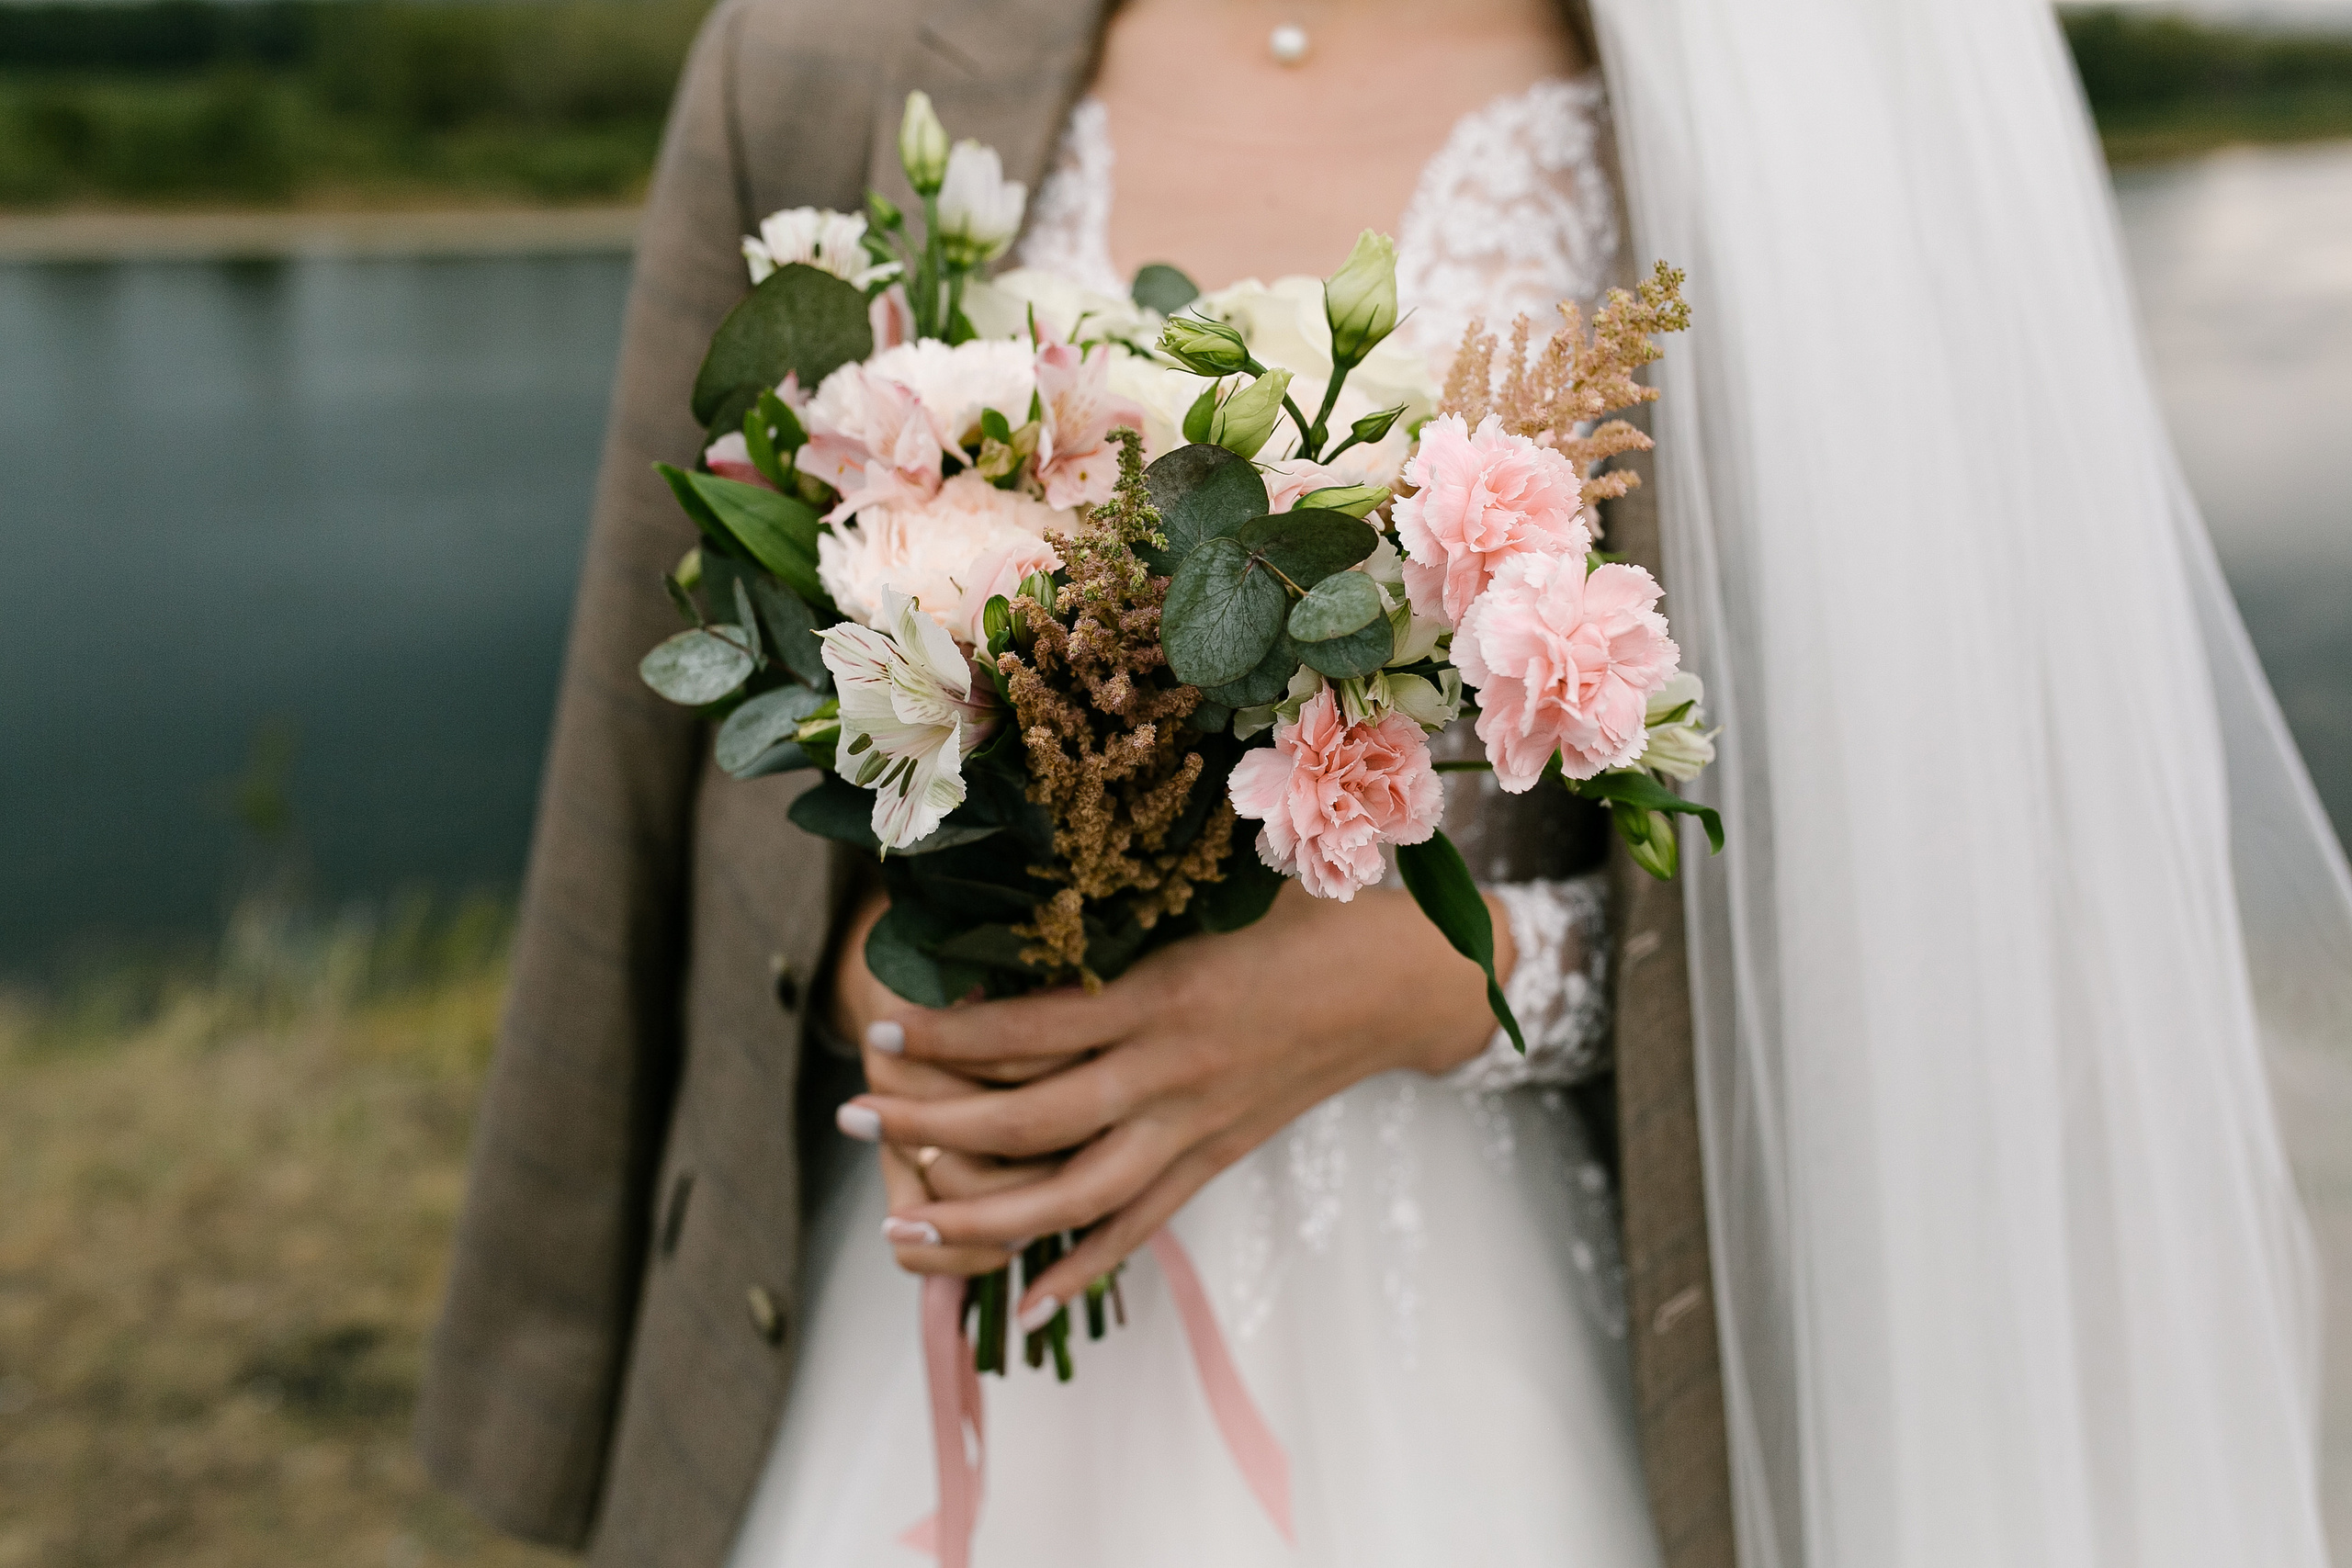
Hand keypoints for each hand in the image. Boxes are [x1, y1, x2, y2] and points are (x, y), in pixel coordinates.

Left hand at [836, 881, 1512, 1325]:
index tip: (881, 1033)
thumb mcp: (1218, 887)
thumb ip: (1126, 902)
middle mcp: (1174, 1073)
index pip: (1031, 1031)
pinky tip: (1026, 1299)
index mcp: (1166, 995)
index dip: (949, 1040)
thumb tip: (1025, 888)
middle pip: (1031, 1123)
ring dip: (981, 1222)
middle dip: (931, 1127)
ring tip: (903, 1226)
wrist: (1404, 983)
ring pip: (1074, 1197)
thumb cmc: (1309, 913)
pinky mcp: (1219, 1159)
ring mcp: (1197, 1129)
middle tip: (850, 1115)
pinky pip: (1141, 1225)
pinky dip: (1082, 1266)